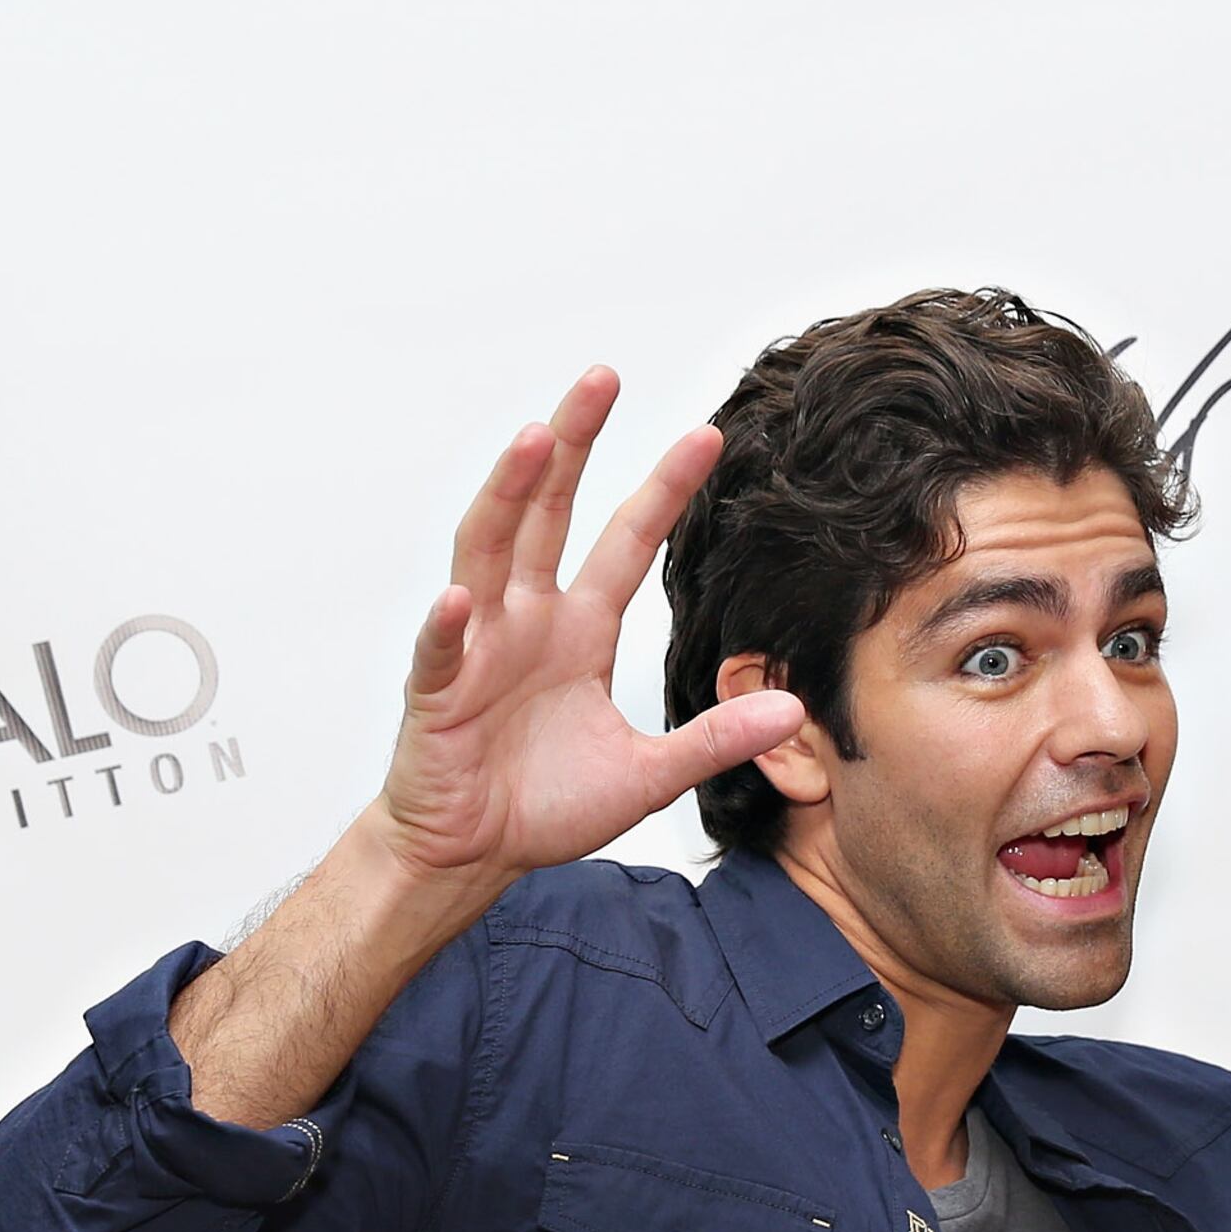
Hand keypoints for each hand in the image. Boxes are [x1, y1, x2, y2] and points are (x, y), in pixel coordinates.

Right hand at [368, 367, 803, 889]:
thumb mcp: (648, 775)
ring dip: (507, 495)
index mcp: (578, 629)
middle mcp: (526, 620)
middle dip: (574, 443)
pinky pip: (440, 653)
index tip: (706, 436)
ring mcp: (477, 649)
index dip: (663, 489)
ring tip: (534, 440)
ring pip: (488, 552)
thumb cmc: (543, 805)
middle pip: (548, 511)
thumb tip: (793, 708)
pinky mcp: (437, 694)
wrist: (471, 853)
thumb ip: (714, 739)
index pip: (626, 541)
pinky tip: (460, 600)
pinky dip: (447, 627)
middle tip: (603, 377)